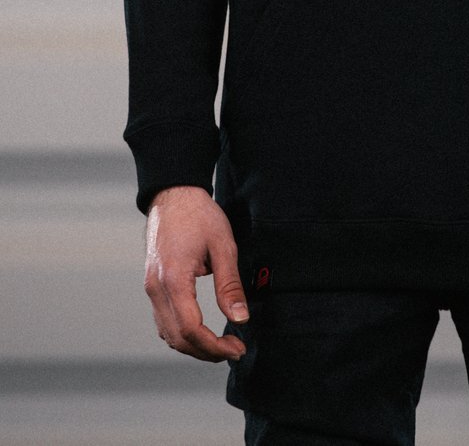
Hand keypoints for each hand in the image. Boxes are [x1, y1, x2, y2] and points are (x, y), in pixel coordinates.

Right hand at [143, 185, 249, 361]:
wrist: (173, 194)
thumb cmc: (199, 215)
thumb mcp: (223, 245)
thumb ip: (230, 285)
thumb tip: (240, 319)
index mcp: (174, 279)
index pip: (191, 329)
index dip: (214, 347)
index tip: (237, 348)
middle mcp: (156, 289)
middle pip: (177, 338)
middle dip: (206, 351)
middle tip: (234, 350)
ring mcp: (151, 288)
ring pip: (167, 333)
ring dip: (193, 346)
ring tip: (221, 345)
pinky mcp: (152, 285)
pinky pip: (163, 320)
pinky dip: (181, 334)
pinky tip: (201, 331)